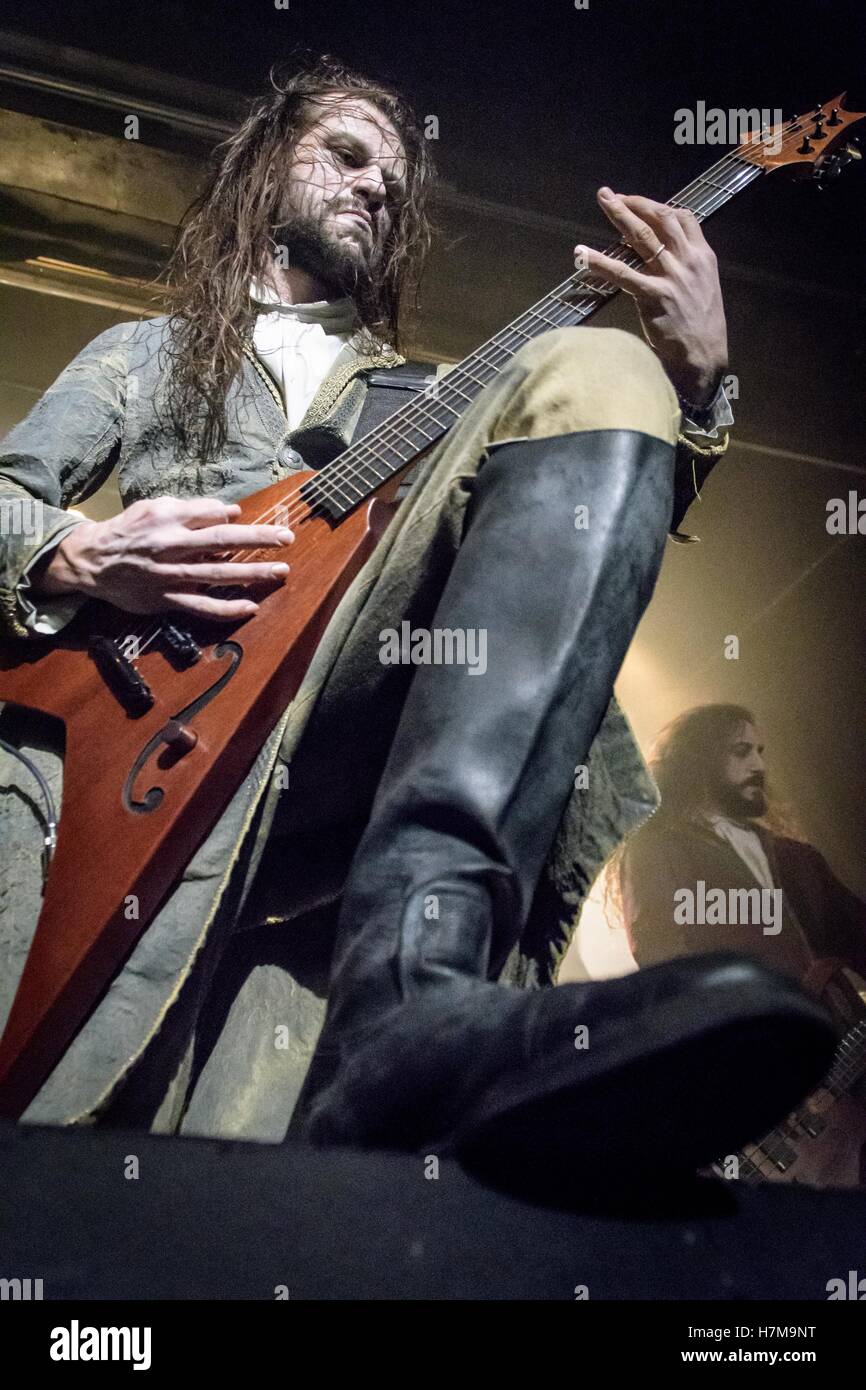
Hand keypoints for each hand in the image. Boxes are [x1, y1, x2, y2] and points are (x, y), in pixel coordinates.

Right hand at [34, 496, 294, 620]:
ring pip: (217, 574)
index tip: (268, 523)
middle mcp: (170, 546)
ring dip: (252, 573)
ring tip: (280, 571)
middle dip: (258, 539)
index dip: (240, 519)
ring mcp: (170, 575)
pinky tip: (250, 607)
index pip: (212, 516)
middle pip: (222, 541)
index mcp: (168, 519)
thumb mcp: (155, 508)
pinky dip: (226, 608)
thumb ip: (192, 509)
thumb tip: (231, 512)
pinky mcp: (166, 599)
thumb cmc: (129, 531)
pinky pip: (201, 606)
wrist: (92, 561)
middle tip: (287, 538)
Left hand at [575, 187, 727, 407]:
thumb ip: (686, 269)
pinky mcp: (655, 296)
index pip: (683, 218)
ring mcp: (672, 277)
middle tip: (611, 195)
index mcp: (703, 258)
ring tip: (603, 201)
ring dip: (620, 216)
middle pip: (660, 219)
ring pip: (643, 236)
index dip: (658, 207)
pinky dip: (600, 262)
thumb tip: (663, 256)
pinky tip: (583, 254)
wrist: (704, 357)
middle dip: (635, 203)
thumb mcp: (703, 290)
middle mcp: (689, 261)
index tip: (639, 203)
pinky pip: (623, 273)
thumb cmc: (701, 328)